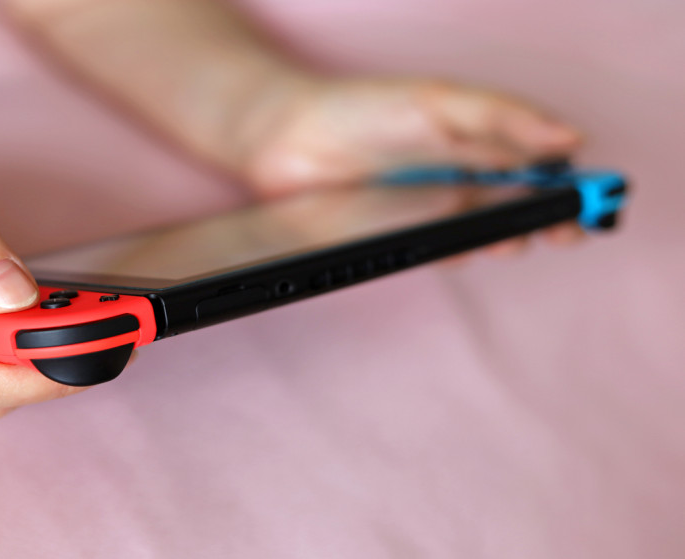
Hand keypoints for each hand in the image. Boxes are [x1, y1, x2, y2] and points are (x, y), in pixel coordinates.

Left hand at [240, 77, 586, 252]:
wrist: (284, 140)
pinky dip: (457, 252)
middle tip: (564, 232)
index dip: (568, 182)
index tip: (591, 200)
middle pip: (517, 203)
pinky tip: (466, 250)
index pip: (538, 162)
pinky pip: (440, 250)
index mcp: (475, 137)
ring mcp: (429, 207)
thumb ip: (501, 120)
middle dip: (545, 218)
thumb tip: (568, 138)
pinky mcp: (399, 236)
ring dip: (504, 238)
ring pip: (482, 231)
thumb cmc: (360, 110)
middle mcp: (458, 174)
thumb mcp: (438, 104)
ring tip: (513, 240)